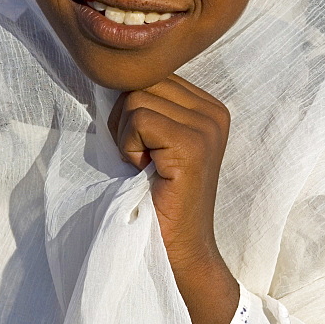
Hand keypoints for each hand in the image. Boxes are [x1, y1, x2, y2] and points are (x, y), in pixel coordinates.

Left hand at [108, 75, 239, 323]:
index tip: (144, 149)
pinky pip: (139, 119)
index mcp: (207, 106)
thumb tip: (110, 72)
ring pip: (135, 98)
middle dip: (126, 119)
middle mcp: (214, 111)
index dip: (131, 110)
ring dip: (126, 136)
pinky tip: (146, 171)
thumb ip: (146, 105)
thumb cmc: (153, 199)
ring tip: (146, 167)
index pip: (150, 75)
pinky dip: (129, 146)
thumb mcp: (152, 142)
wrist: (177, 252)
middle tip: (141, 159)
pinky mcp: (193, 144)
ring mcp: (207, 127)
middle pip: (141, 81)